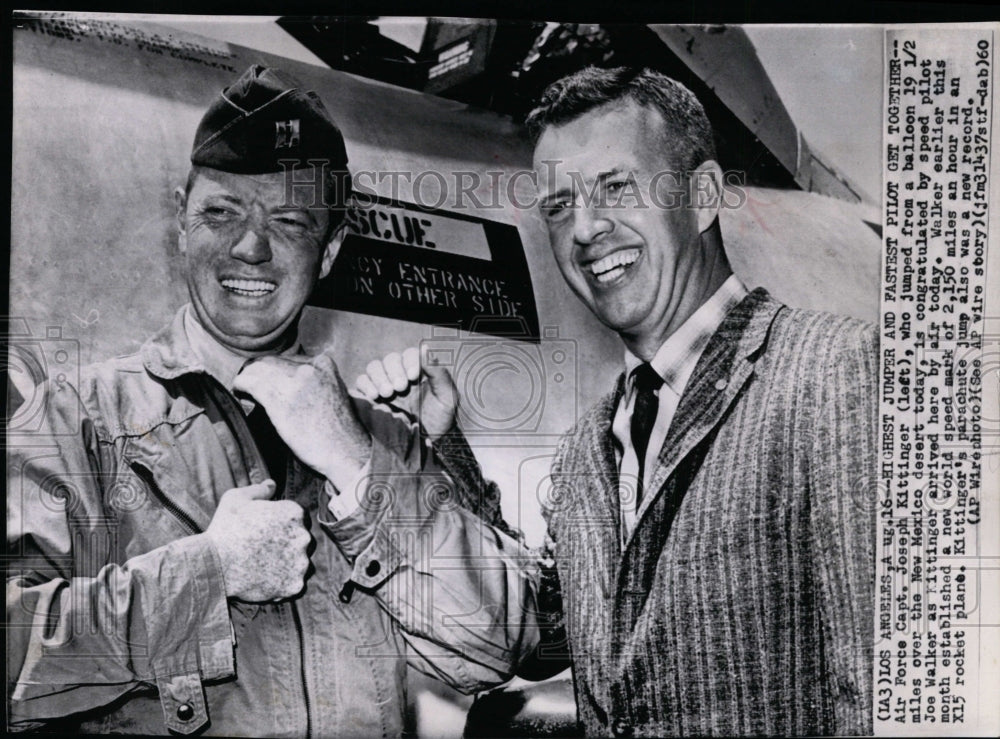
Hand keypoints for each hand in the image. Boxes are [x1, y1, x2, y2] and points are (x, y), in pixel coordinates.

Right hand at [204, 480, 310, 601]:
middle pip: (302, 539)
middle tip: (264, 548)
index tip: (266, 531)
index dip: (282, 524)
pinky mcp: (295, 585)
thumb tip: (272, 484)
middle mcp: (303, 536)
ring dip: (288, 563)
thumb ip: (259, 490)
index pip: (298, 517)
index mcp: (294, 513)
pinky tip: (267, 578)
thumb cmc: (224, 528)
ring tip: (265, 565)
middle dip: (288, 543)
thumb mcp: (236, 498)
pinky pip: (295, 583)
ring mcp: (301, 562)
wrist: (213, 565)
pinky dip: (285, 582)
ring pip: (300, 561)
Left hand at [233, 352, 371, 490]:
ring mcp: (292, 382)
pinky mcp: (277, 398)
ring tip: (244, 390)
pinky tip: (240, 393)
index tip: (272, 381)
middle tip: (252, 385)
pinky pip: (249, 383)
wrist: (345, 451)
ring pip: (257, 369)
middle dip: (260, 372)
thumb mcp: (334, 393)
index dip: (277, 370)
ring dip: (248, 378)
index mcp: (323, 364)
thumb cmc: (340, 430)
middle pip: (271, 361)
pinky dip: (241, 386)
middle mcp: (307, 368)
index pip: (290, 358)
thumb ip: (317, 381)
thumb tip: (293, 383)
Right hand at [354, 345, 457, 440]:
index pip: (409, 354)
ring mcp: (384, 385)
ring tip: (387, 394)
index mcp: (418, 370)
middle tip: (400, 388)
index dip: (409, 361)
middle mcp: (400, 374)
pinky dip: (365, 385)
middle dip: (394, 371)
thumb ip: (438, 372)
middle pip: (390, 359)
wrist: (427, 444)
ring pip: (374, 368)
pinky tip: (375, 397)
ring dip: (379, 377)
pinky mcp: (371, 398)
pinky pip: (361, 382)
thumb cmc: (440, 419)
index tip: (413, 376)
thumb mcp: (447, 397)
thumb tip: (425, 348)